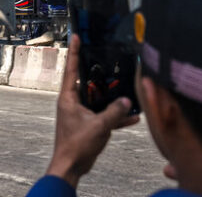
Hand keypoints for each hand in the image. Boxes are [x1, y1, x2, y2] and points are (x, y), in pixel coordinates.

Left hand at [45, 34, 139, 187]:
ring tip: (127, 88)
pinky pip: (103, 115)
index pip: (71, 68)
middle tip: (109, 58)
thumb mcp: (99, 126)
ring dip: (112, 97)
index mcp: (68, 97)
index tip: (76, 35)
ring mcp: (80, 113)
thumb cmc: (77, 145)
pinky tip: (133, 117)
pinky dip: (116, 116)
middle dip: (100, 73)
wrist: (71, 166)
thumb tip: (128, 100)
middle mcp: (72, 102)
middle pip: (87, 82)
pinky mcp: (88, 124)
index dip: (75, 51)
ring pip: (98, 99)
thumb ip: (114, 112)